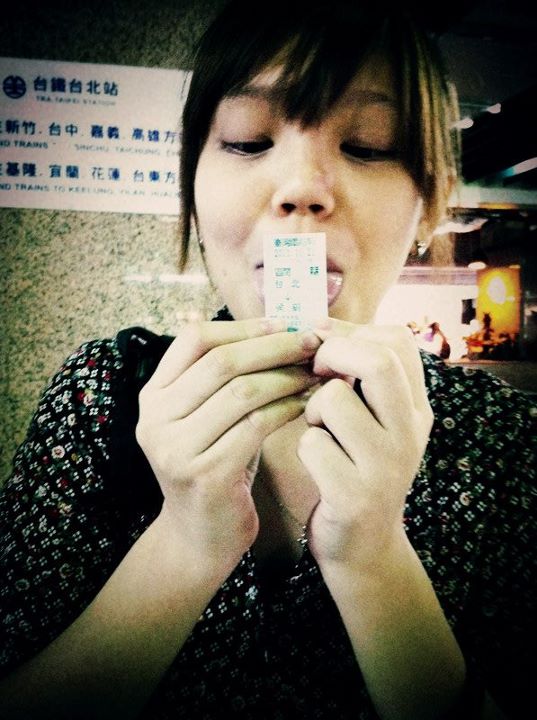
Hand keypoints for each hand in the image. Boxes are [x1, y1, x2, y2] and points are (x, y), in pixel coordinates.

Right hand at [136, 318, 320, 574]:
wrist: (200, 537)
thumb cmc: (215, 466)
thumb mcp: (208, 418)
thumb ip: (223, 377)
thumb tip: (268, 323)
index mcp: (153, 396)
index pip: (193, 339)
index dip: (242, 327)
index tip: (284, 323)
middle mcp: (155, 419)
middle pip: (221, 362)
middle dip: (274, 346)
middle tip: (313, 341)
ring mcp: (176, 448)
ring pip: (242, 391)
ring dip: (287, 376)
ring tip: (315, 372)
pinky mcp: (205, 474)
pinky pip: (256, 426)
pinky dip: (288, 408)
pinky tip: (309, 403)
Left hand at [298, 320, 432, 569]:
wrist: (364, 546)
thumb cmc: (357, 468)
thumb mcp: (374, 420)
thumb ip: (359, 376)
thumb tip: (318, 324)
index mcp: (416, 408)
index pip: (396, 340)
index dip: (351, 332)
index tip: (324, 345)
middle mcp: (410, 432)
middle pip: (376, 360)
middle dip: (332, 356)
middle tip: (317, 374)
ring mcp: (386, 466)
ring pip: (333, 399)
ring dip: (312, 410)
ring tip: (319, 430)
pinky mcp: (355, 496)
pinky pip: (312, 444)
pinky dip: (305, 448)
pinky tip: (318, 465)